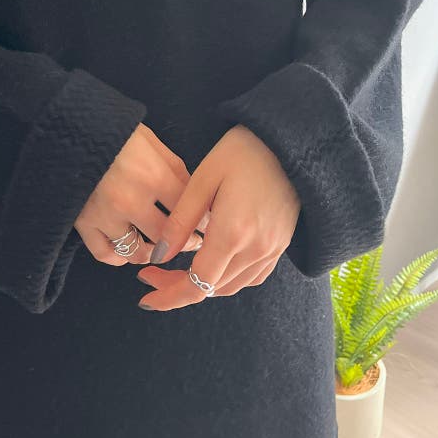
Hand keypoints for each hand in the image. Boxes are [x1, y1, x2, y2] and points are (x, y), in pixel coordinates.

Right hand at [74, 123, 208, 265]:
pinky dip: (120, 257)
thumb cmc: (114, 132)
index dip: (202, 223)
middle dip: (183, 243)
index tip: (206, 227)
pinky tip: (128, 250)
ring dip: (152, 252)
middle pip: (166, 237)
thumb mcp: (150, 141)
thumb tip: (194, 195)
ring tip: (159, 247)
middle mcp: (130, 200)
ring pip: (136, 252)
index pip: (188, 211)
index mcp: (152, 175)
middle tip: (190, 243)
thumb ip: (174, 168)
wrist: (68, 128)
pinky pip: (106, 254)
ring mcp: (105, 215)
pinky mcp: (84, 223)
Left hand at [136, 125, 300, 308]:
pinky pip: (251, 277)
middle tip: (153, 275)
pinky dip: (227, 280)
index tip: (146, 296)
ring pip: (231, 287)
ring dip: (202, 286)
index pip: (197, 285)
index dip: (169, 297)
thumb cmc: (243, 151)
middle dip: (178, 289)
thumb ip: (180, 222)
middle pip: (212, 289)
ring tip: (177, 272)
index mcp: (233, 233)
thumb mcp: (202, 179)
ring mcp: (272, 250)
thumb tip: (160, 256)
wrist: (291, 141)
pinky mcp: (281, 245)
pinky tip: (212, 265)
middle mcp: (256, 249)